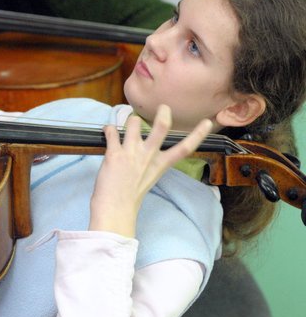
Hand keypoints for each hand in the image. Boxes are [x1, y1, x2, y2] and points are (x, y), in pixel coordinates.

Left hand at [88, 104, 211, 236]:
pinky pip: (112, 132)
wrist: (115, 209)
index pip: (184, 148)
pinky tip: (108, 132)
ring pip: (133, 123)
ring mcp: (131, 153)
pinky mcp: (114, 153)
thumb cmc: (131, 196)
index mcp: (160, 165)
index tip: (207, 122)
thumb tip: (144, 148)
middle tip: (163, 107)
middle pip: (161, 128)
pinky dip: (108, 129)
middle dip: (163, 114)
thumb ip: (150, 162)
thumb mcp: (149, 178)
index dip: (198, 135)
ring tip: (124, 127)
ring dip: (129, 121)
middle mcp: (148, 156)